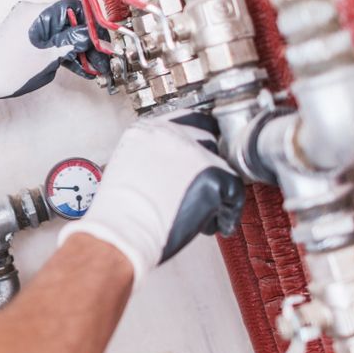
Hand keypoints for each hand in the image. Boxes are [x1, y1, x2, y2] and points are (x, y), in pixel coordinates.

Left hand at [0, 0, 109, 113]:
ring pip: (60, 32)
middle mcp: (32, 13)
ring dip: (76, 48)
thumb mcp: (48, 58)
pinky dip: (62, 50)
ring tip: (91, 66)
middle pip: (69, 21)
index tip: (104, 40)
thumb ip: (73, 44)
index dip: (93, 24)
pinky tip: (77, 65)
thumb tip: (95, 39)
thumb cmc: (9, 69)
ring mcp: (27, 25)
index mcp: (37, 12)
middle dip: (86, 40)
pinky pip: (49, 39)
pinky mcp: (24, 36)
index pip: (75, 8)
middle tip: (101, 58)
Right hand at [57, 110, 245, 283]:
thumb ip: (154, 155)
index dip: (197, 142)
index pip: (189, 121)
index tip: (199, 155)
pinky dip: (225, 213)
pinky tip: (206, 224)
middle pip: (209, 142)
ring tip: (196, 212)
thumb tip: (176, 165)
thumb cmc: (119, 210)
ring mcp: (196, 152)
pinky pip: (234, 193)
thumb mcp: (128, 166)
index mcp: (148, 129)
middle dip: (206, 167)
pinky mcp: (214, 175)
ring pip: (223, 168)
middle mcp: (173, 134)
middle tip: (198, 190)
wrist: (122, 231)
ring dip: (215, 190)